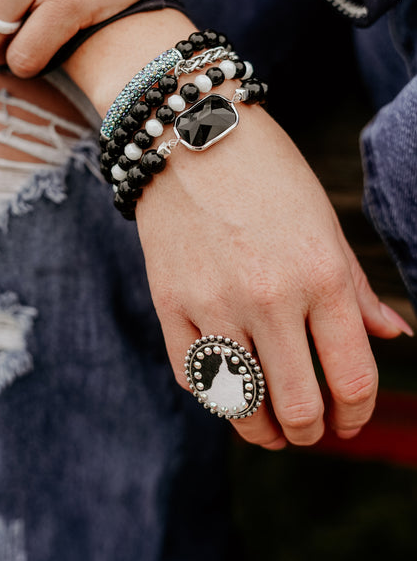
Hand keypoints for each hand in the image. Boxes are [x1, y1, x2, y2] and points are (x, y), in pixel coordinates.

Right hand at [136, 96, 409, 447]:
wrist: (189, 130)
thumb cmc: (267, 171)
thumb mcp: (323, 220)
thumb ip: (356, 287)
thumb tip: (393, 335)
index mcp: (321, 273)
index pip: (353, 376)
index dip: (358, 412)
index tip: (349, 418)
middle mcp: (269, 295)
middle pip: (298, 407)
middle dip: (311, 431)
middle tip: (310, 428)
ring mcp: (213, 301)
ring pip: (242, 404)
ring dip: (262, 429)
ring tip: (270, 426)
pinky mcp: (168, 301)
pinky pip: (194, 376)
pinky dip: (215, 393)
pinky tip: (229, 386)